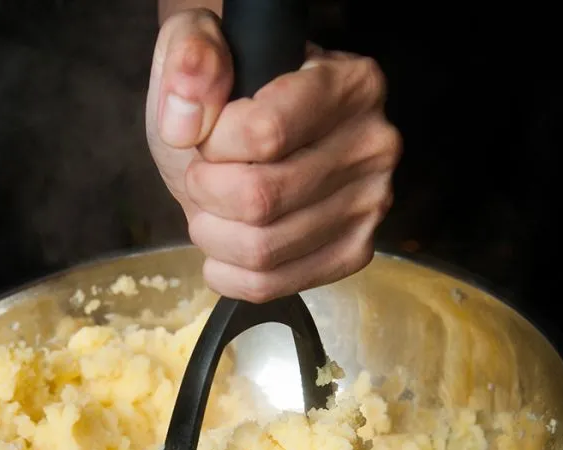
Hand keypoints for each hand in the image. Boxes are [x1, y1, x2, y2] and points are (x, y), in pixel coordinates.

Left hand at [146, 9, 401, 301]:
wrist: (246, 135)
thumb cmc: (229, 95)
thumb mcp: (199, 51)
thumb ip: (191, 59)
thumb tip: (189, 118)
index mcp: (349, 84)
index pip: (264, 133)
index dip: (213, 144)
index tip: (208, 135)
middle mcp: (373, 145)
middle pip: (261, 199)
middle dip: (206, 193)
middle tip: (203, 176)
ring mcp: (370, 205)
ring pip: (263, 249)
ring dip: (213, 235)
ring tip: (211, 208)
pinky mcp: (352, 253)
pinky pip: (273, 285)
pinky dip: (228, 274)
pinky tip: (223, 244)